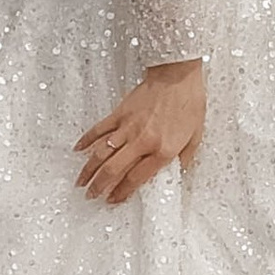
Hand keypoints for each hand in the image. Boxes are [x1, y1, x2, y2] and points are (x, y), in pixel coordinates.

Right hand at [75, 60, 204, 202]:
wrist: (178, 74)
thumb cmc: (189, 102)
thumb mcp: (196, 136)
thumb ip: (184, 159)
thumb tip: (176, 174)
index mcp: (162, 150)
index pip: (136, 178)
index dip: (121, 193)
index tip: (113, 200)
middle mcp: (142, 141)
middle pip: (113, 170)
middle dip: (99, 186)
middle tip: (91, 195)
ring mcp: (128, 127)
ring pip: (102, 153)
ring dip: (89, 170)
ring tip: (80, 182)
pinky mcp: (120, 113)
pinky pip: (99, 129)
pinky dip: (86, 140)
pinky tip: (78, 150)